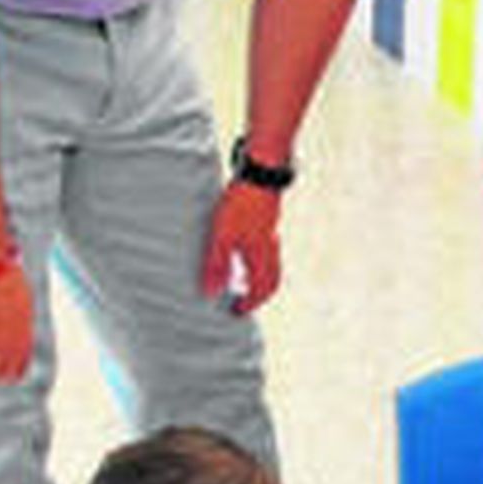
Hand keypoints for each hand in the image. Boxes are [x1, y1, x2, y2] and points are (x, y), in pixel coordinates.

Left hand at [201, 181, 282, 312]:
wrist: (261, 172)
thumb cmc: (243, 203)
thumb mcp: (223, 236)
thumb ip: (217, 265)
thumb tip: (211, 292)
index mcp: (261, 257)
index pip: (260, 290)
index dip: (249, 304)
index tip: (236, 312)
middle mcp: (270, 249)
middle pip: (271, 281)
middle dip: (259, 296)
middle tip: (243, 303)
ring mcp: (270, 235)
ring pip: (271, 266)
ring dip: (259, 279)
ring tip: (241, 282)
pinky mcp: (266, 222)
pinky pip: (267, 252)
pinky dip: (257, 262)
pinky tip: (242, 253)